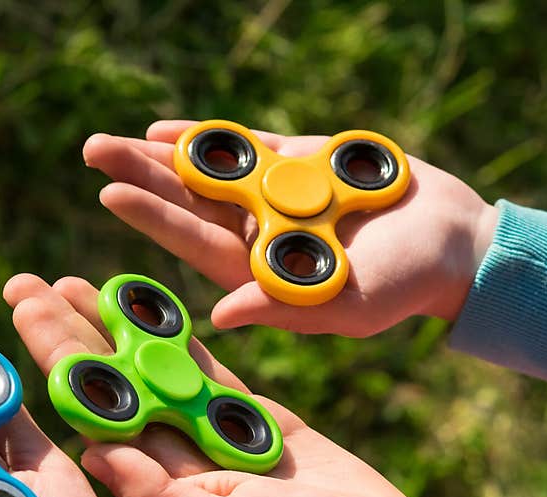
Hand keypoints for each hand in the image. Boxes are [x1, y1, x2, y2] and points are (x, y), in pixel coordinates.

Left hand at [3, 274, 472, 496]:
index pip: (92, 408)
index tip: (26, 310)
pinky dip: (182, 337)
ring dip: (117, 326)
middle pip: (111, 380)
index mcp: (157, 484)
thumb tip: (92, 449)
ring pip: (154, 367)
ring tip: (82, 284)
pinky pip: (210, 370)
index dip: (56, 356)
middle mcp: (175, 456)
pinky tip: (151, 308)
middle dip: (71, 331)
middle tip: (31, 284)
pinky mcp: (255, 421)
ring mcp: (213, 434)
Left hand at [83, 120, 499, 336]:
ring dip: (162, 156)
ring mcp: (272, 198)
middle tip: (94, 151)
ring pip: (206, 173)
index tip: (110, 194)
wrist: (452, 241)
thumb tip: (218, 315)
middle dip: (142, 178)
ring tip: (113, 141)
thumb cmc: (407, 284)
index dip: (153, 218)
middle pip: (188, 202)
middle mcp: (255, 234)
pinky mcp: (296, 165)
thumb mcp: (351, 306)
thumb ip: (286, 308)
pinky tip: (166, 131)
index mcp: (259, 272)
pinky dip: (207, 139)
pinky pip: (243, 147)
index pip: (195, 242)